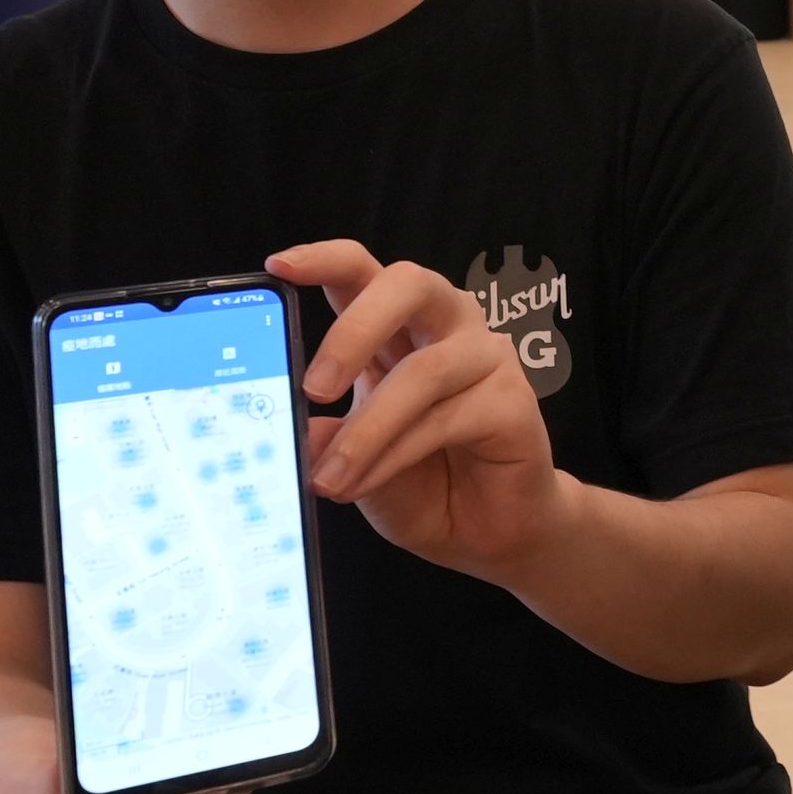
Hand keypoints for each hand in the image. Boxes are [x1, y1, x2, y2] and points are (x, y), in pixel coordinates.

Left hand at [272, 241, 566, 578]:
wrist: (488, 534)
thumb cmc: (422, 485)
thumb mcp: (352, 462)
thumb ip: (327, 438)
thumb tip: (289, 427)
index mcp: (398, 329)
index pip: (364, 271)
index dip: (324, 259)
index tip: (277, 266)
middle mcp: (447, 328)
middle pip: (408, 284)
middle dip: (353, 330)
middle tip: (314, 389)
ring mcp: (487, 360)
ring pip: (423, 370)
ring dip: (368, 429)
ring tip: (330, 478)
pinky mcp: (515, 402)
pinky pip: (446, 419)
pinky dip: (394, 455)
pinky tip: (366, 483)